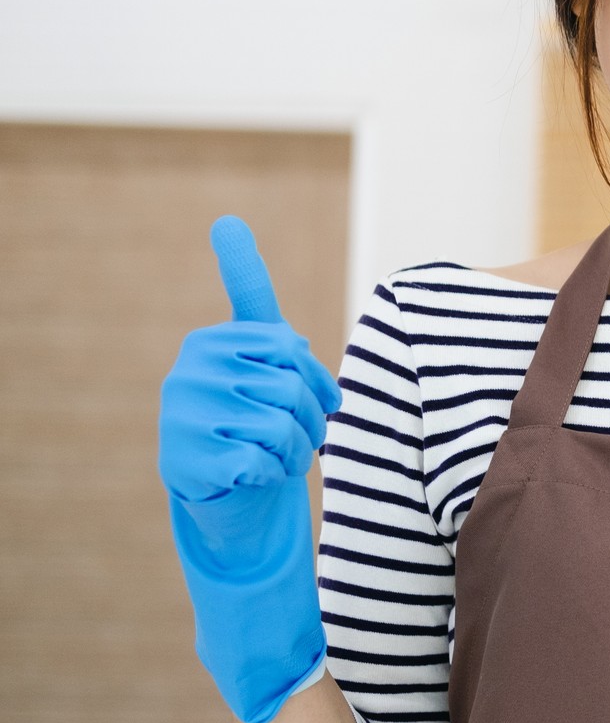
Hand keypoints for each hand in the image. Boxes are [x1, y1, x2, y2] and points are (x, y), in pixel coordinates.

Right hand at [158, 216, 341, 722]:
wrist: (233, 498)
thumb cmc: (266, 429)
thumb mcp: (280, 384)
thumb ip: (284, 346)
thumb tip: (231, 234)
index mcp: (217, 343)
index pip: (270, 329)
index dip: (289, 331)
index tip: (226, 223)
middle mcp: (192, 369)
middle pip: (294, 380)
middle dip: (313, 415)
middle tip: (300, 435)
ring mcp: (183, 412)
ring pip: (282, 421)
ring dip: (297, 448)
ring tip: (276, 455)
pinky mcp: (185, 457)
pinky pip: (263, 458)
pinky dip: (273, 475)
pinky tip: (250, 476)